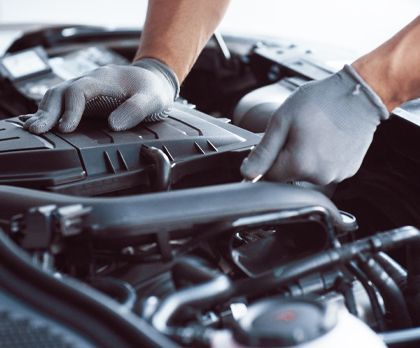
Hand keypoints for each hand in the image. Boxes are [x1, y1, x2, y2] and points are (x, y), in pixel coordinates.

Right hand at [23, 58, 178, 133]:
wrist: (153, 80)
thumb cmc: (152, 89)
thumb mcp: (152, 99)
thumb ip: (135, 110)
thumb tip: (113, 125)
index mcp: (104, 80)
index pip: (79, 91)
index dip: (70, 110)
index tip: (66, 128)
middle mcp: (90, 82)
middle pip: (61, 92)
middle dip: (48, 111)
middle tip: (37, 130)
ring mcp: (85, 89)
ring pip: (57, 95)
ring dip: (45, 112)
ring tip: (34, 129)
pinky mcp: (85, 99)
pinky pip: (62, 102)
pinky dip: (50, 112)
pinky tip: (43, 124)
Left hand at [241, 65, 388, 184]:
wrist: (358, 94)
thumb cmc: (322, 101)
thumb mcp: (282, 121)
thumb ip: (263, 151)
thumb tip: (247, 172)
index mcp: (300, 165)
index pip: (269, 176)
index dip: (267, 160)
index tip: (274, 144)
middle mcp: (319, 176)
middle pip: (289, 175)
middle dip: (287, 157)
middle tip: (297, 132)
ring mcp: (336, 175)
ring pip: (307, 173)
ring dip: (305, 158)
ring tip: (315, 134)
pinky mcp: (349, 171)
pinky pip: (326, 169)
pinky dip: (323, 158)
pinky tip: (327, 140)